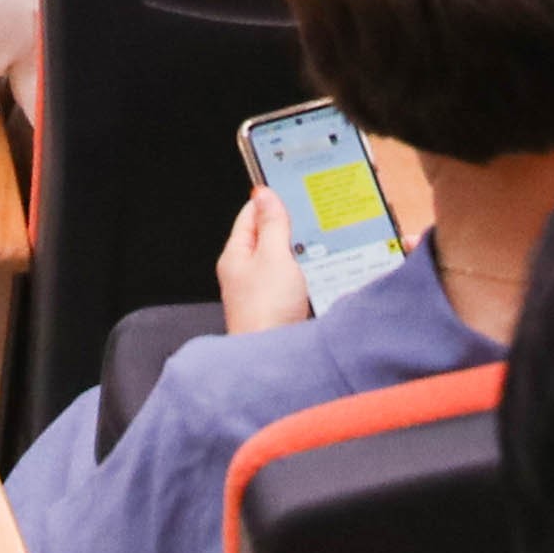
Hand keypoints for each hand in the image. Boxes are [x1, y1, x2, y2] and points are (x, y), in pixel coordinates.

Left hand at [216, 187, 312, 334]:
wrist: (274, 363)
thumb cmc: (266, 312)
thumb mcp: (273, 257)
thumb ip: (272, 225)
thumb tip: (264, 194)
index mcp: (235, 256)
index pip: (249, 215)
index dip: (270, 201)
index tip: (289, 189)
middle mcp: (243, 275)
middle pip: (266, 240)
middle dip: (289, 229)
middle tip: (311, 217)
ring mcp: (258, 295)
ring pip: (280, 264)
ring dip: (298, 256)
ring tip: (317, 247)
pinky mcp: (275, 312)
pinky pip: (289, 286)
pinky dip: (304, 278)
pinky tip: (317, 278)